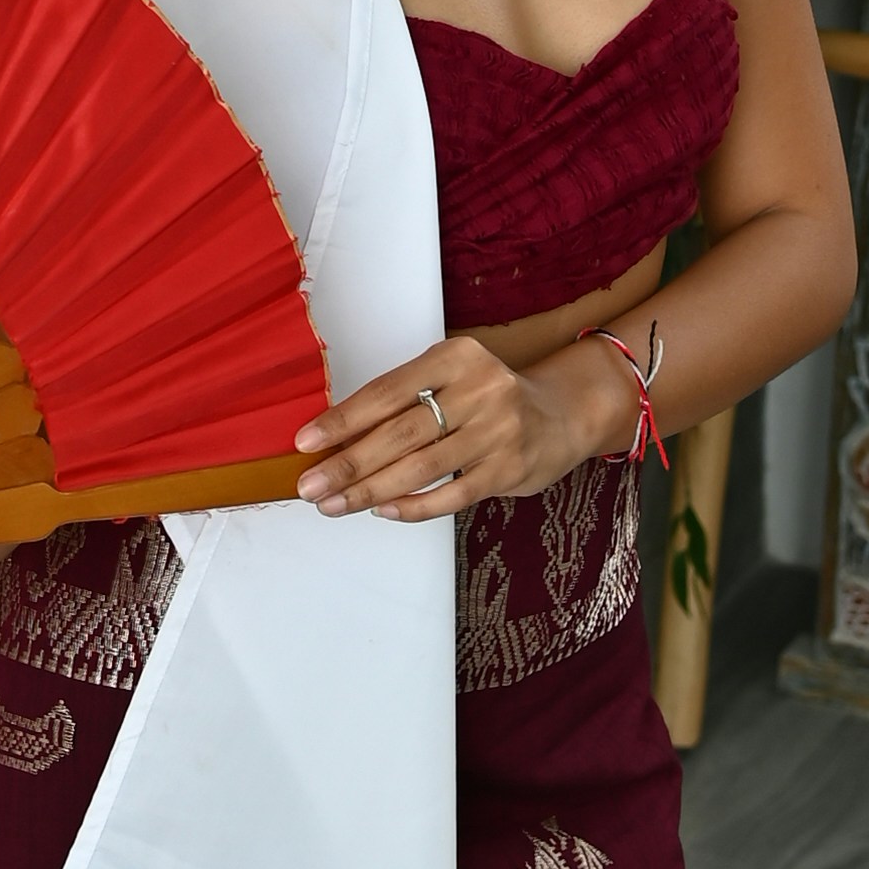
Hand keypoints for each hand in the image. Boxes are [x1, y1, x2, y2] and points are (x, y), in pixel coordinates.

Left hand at [291, 334, 637, 522]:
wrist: (562, 414)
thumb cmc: (487, 397)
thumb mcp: (451, 378)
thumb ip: (404, 400)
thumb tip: (335, 437)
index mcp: (455, 357)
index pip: (387, 391)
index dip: (343, 419)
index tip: (307, 442)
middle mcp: (480, 389)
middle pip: (400, 433)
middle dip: (348, 463)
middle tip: (311, 486)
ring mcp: (498, 431)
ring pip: (421, 468)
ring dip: (370, 491)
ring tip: (334, 505)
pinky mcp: (509, 469)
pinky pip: (451, 494)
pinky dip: (413, 506)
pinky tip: (383, 511)